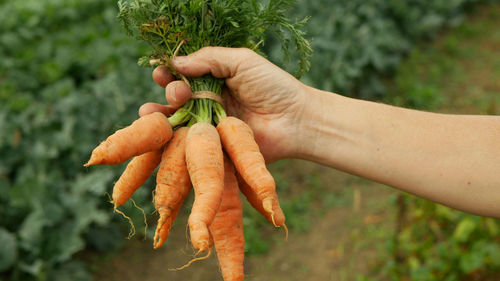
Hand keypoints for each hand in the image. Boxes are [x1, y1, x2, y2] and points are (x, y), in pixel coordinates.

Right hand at [140, 47, 308, 161]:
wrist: (296, 120)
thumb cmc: (273, 87)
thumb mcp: (241, 61)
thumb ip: (209, 58)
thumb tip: (176, 62)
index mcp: (215, 80)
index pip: (184, 75)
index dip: (170, 73)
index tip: (162, 71)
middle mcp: (209, 103)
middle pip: (177, 98)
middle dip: (169, 92)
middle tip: (176, 92)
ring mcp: (211, 126)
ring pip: (178, 121)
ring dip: (160, 115)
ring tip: (149, 112)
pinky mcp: (215, 148)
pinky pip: (190, 144)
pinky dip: (173, 140)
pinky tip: (160, 134)